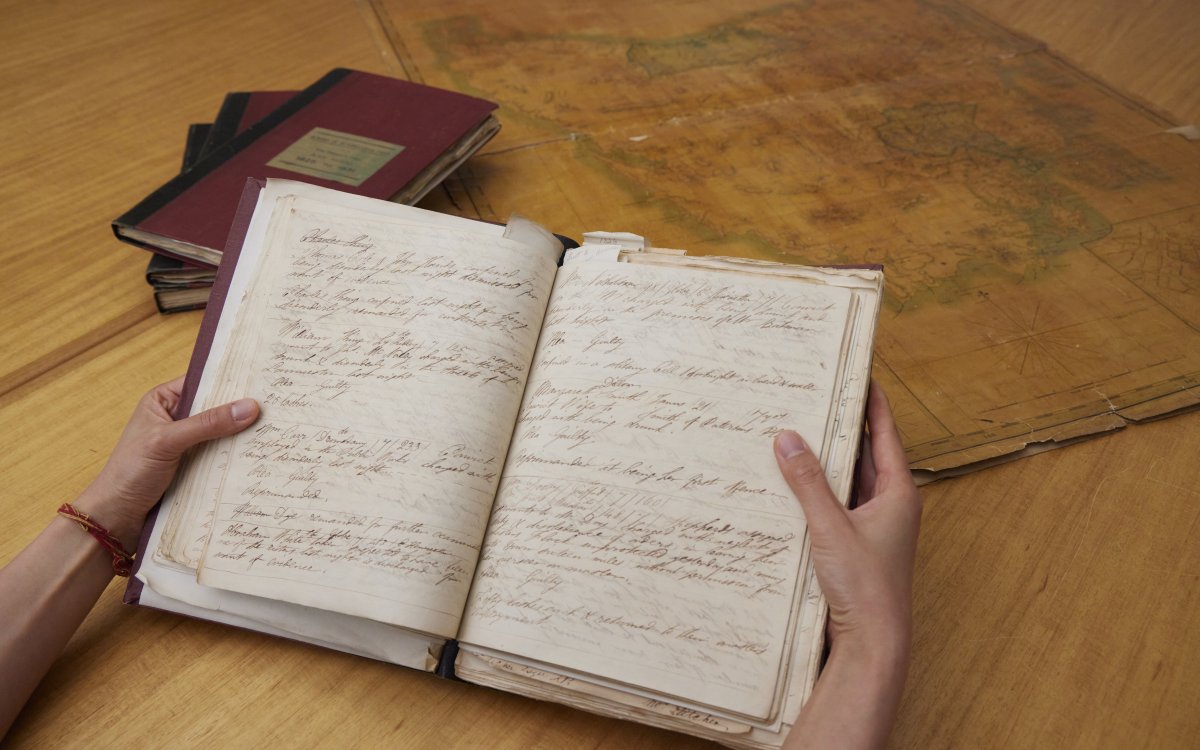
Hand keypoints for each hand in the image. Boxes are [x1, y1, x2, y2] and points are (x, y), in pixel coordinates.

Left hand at [73, 377, 259, 546]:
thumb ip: (208, 424)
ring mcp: (188, 444)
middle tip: (277, 405)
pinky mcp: (195, 466)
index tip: (262, 381)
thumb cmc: (129, 472)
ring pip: (222, 433)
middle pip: (217, 408)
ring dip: (242, 435)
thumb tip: (249, 407)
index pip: (203, 382)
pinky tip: (258, 455)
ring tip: (276, 429)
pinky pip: (222, 455)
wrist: (116, 517)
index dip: (231, 381)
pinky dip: (236, 456)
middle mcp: (177, 419)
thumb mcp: (168, 441)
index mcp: (164, 401)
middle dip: (242, 409)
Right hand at [775, 382, 920, 748]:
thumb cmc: (866, 588)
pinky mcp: (851, 547)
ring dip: (822, 462)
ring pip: (845, 482)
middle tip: (813, 395)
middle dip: (839, 427)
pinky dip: (813, 492)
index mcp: (898, 494)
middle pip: (862, 454)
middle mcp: (888, 506)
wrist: (873, 645)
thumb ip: (807, 482)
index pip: (884, 433)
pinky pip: (831, 507)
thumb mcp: (831, 527)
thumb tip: (787, 437)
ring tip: (793, 431)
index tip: (859, 370)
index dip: (871, 401)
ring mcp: (870, 527)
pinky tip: (787, 484)